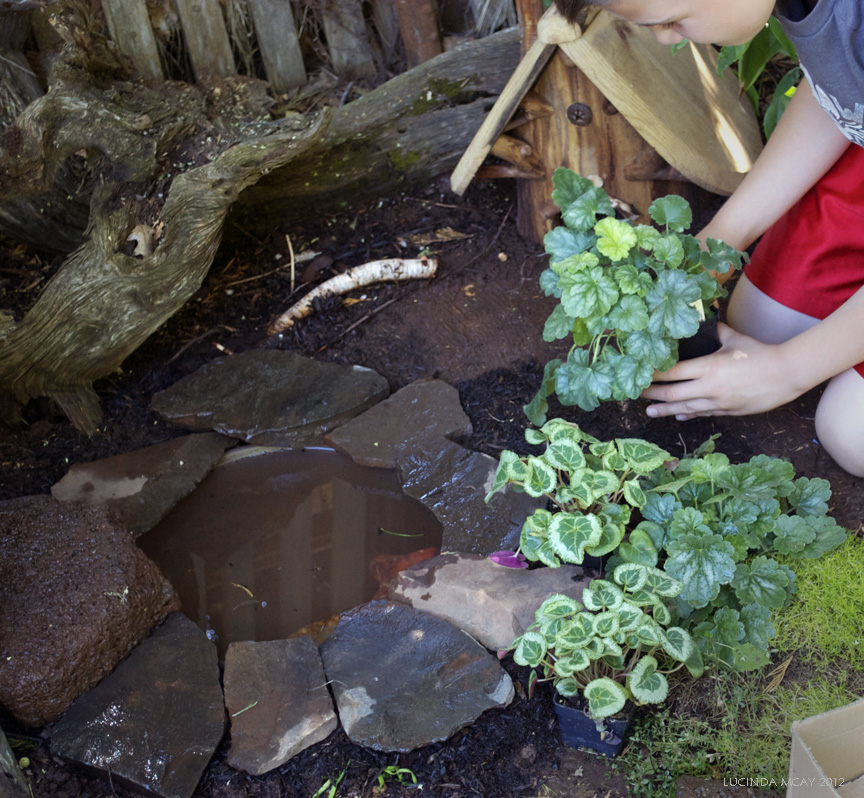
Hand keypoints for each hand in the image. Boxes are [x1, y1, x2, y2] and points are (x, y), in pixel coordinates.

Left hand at [641, 324, 801, 419]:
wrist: (786, 374)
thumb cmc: (761, 353)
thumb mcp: (734, 339)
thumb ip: (715, 333)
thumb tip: (704, 323)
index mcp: (709, 367)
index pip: (674, 372)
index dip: (655, 375)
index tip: (641, 374)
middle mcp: (710, 387)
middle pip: (673, 393)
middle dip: (653, 394)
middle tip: (638, 394)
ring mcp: (718, 402)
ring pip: (685, 407)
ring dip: (666, 410)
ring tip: (650, 412)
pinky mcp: (728, 412)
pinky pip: (703, 413)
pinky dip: (688, 414)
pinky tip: (678, 415)